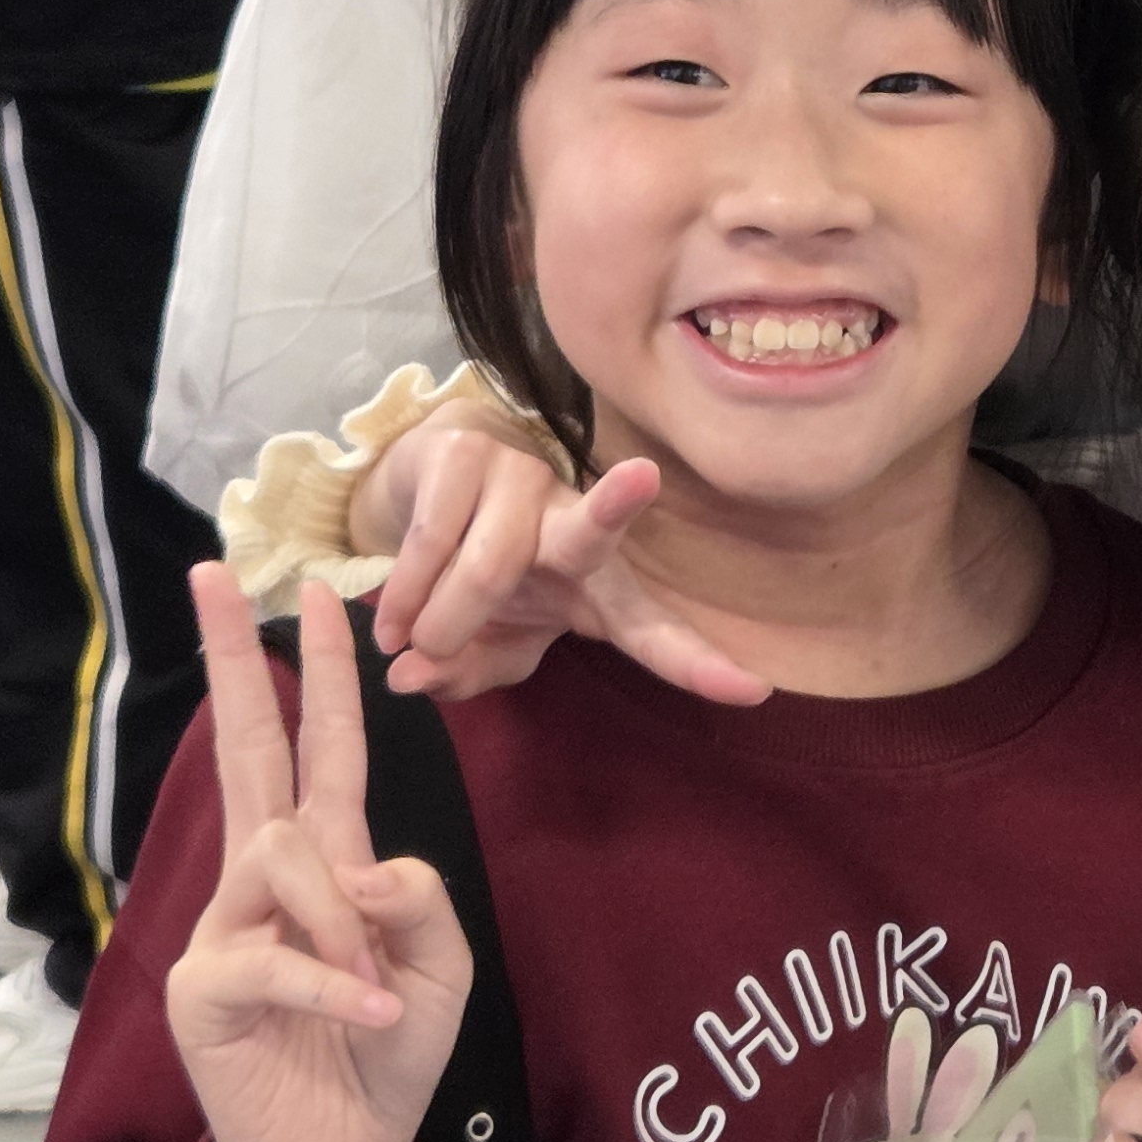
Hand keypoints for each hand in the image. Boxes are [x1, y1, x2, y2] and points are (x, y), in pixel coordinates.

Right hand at [172, 563, 475, 1141]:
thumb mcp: (440, 966)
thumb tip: (362, 865)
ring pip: (284, 858)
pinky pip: (274, 956)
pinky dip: (333, 983)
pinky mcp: (203, 989)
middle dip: (236, 659)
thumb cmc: (385, 1054)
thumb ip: (420, 900)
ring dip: (343, 919)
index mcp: (326, 860)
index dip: (318, 674)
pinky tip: (371, 1012)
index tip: (313, 591)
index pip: (316, 748)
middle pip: (246, 750)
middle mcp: (266, 879)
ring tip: (377, 985)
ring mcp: (224, 928)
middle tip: (214, 573)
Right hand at [358, 399, 771, 705]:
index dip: (695, 663)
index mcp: (596, 585)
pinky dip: (405, 592)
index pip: (650, 629)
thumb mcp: (482, 647)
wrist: (426, 485)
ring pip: (488, 564)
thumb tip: (411, 676)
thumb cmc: (480, 582)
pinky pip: (434, 536)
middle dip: (618, 505)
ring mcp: (520, 479)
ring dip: (440, 621)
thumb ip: (463, 673)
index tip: (753, 690)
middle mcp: (569, 523)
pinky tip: (387, 620)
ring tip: (404, 642)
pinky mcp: (464, 452)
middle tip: (643, 479)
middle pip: (595, 526)